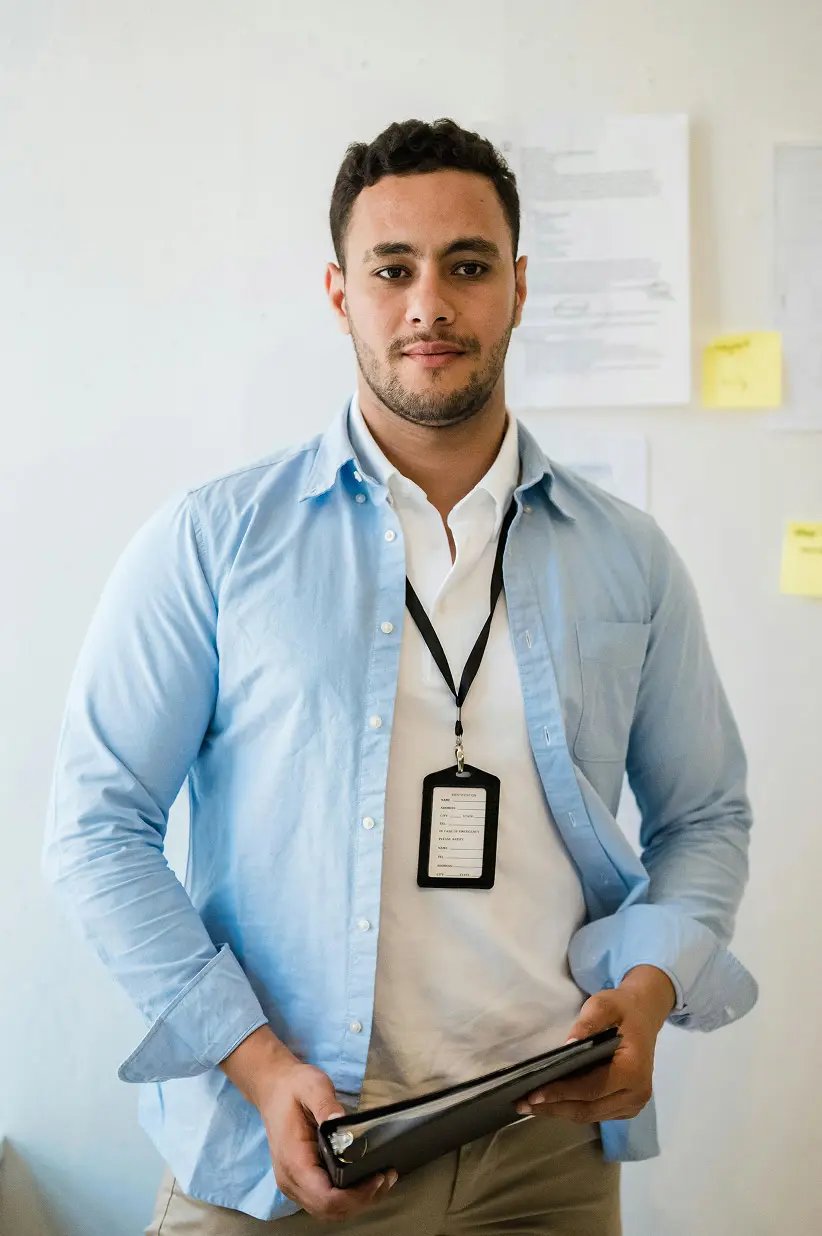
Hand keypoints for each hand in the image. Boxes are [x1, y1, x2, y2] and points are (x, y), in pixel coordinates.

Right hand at [257, 1057, 398, 1220]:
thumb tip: (341, 1122)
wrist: (273, 1089)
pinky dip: (346, 1198)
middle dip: (361, 1200)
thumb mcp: (312, 1086)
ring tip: (381, 1180)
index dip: (355, 1195)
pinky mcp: (301, 1181)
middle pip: (329, 1210)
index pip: (325, 1197)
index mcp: (294, 1161)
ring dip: (356, 1202)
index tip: (377, 1177)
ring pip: (328, 1211)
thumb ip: (326, 1104)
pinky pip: (324, 1201)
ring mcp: (294, 1183)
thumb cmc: (293, 1087)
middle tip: (386, 1177)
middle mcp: (291, 1180)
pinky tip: (364, 1180)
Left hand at [515, 965, 676, 1123]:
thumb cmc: (621, 1009)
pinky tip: (553, 1102)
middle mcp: (636, 1094)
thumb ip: (587, 1023)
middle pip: (589, 1109)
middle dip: (554, 1107)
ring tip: (531, 1106)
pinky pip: (597, 1114)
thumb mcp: (604, 1005)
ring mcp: (633, 1104)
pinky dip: (573, 1109)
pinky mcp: (627, 1107)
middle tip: (522, 1104)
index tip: (533, 1094)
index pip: (591, 1089)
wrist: (644, 1015)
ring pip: (591, 1115)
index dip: (561, 1093)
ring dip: (560, 1112)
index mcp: (633, 1071)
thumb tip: (567, 1046)